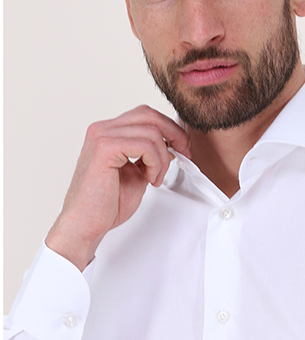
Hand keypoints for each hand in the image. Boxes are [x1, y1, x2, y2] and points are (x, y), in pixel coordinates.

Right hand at [45, 106, 189, 270]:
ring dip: (163, 158)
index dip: (169, 129)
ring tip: (155, 178)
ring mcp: (101, 135)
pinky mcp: (104, 148)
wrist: (85, 224)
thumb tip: (172, 145)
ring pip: (151, 131)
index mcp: (109, 132)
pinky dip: (155, 163)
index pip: (146, 115)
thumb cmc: (106, 204)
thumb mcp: (136, 173)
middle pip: (150, 115)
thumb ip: (150, 156)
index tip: (182, 149)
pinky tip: (149, 179)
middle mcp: (102, 129)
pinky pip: (145, 145)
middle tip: (183, 155)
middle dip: (174, 134)